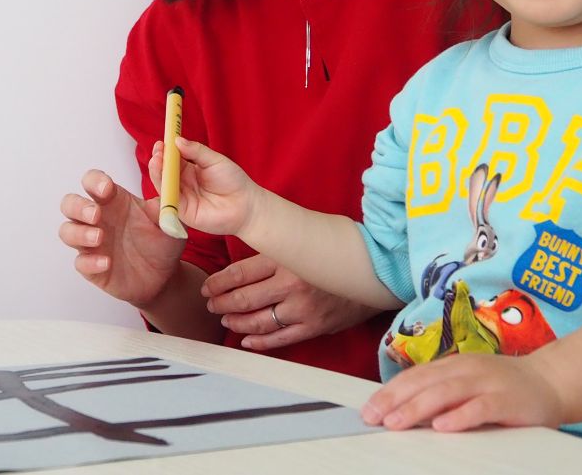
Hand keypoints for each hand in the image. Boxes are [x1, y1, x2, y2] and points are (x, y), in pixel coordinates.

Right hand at [58, 169, 182, 307]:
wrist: (164, 277)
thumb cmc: (162, 243)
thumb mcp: (169, 223)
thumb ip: (163, 208)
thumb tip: (162, 191)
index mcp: (114, 201)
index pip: (92, 182)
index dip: (94, 181)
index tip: (106, 189)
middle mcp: (98, 219)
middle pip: (70, 204)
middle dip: (78, 206)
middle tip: (96, 214)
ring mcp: (91, 243)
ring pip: (67, 231)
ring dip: (79, 233)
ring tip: (99, 237)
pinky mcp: (91, 266)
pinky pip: (80, 262)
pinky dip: (89, 262)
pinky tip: (107, 263)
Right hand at [149, 138, 258, 236]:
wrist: (246, 205)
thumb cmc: (233, 181)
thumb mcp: (215, 160)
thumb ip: (197, 151)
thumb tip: (178, 140)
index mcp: (190, 169)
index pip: (173, 159)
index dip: (166, 150)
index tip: (162, 141)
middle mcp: (183, 183)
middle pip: (165, 171)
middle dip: (159, 160)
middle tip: (158, 150)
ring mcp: (182, 197)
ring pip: (164, 184)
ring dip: (157, 172)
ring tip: (157, 160)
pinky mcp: (183, 212)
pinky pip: (169, 200)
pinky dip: (163, 189)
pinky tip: (162, 178)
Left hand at [202, 254, 380, 350]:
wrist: (374, 270)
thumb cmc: (334, 252)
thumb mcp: (303, 238)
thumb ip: (276, 244)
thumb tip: (242, 241)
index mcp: (285, 258)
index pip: (239, 273)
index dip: (218, 282)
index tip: (207, 287)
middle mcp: (291, 284)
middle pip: (243, 299)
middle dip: (221, 304)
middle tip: (211, 305)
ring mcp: (302, 309)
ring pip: (257, 321)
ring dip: (236, 322)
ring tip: (225, 319)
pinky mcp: (314, 326)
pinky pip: (280, 339)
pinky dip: (260, 343)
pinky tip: (246, 340)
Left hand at [360, 352, 565, 431]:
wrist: (553, 381)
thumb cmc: (505, 388)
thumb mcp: (469, 385)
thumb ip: (442, 393)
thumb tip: (401, 410)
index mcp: (454, 365)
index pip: (415, 377)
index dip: (390, 392)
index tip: (368, 409)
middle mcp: (467, 369)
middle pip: (425, 383)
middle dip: (395, 400)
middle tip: (373, 418)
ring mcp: (488, 383)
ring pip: (447, 392)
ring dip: (418, 407)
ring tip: (397, 423)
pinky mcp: (508, 400)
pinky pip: (481, 408)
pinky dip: (460, 416)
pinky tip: (442, 426)